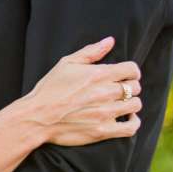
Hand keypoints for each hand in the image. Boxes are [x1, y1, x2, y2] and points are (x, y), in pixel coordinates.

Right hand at [27, 36, 142, 145]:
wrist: (37, 117)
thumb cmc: (49, 89)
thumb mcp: (66, 64)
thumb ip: (91, 51)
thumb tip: (111, 41)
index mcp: (99, 74)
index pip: (132, 69)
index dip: (132, 71)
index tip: (126, 75)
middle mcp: (105, 93)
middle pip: (135, 87)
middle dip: (130, 86)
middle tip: (120, 90)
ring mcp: (105, 113)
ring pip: (135, 105)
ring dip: (131, 103)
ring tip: (122, 104)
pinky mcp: (102, 130)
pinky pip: (131, 127)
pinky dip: (134, 122)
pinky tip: (128, 118)